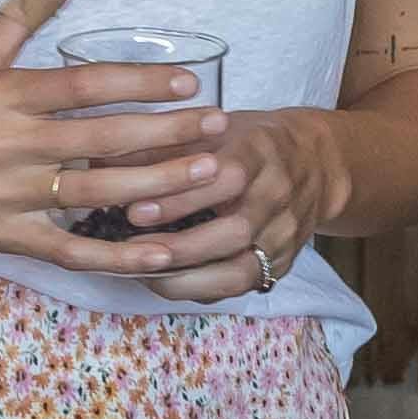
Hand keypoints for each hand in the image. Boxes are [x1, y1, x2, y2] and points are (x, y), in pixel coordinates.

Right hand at [0, 0, 228, 273]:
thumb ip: (28, 7)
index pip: (84, 85)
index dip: (141, 84)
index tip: (190, 82)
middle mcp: (3, 146)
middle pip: (101, 139)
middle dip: (167, 135)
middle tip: (220, 127)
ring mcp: (3, 197)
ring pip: (94, 195)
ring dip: (157, 187)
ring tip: (208, 176)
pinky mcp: (1, 237)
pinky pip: (70, 252)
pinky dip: (118, 254)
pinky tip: (164, 251)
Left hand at [143, 111, 342, 303]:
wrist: (319, 163)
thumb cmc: (252, 142)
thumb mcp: (214, 129)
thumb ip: (163, 145)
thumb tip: (99, 162)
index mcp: (262, 151)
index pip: (226, 178)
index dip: (181, 198)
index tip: (135, 211)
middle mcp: (279, 195)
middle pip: (234, 230)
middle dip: (179, 246)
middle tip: (131, 250)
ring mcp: (286, 234)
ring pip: (241, 269)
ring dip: (188, 278)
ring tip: (143, 274)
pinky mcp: (285, 262)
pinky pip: (243, 286)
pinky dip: (203, 289)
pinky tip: (168, 284)